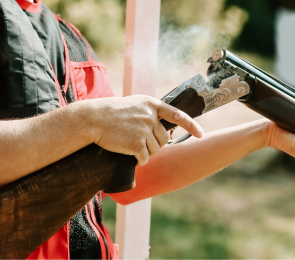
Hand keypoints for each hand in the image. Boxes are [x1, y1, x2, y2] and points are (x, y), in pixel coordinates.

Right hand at [84, 95, 203, 165]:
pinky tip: (130, 155)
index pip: (177, 115)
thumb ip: (150, 114)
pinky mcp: (136, 143)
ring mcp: (144, 129)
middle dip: (155, 144)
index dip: (191, 125)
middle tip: (140, 142)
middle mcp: (151, 116)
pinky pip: (144, 158)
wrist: (93, 118)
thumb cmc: (111, 112)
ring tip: (131, 145)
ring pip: (155, 149)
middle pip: (164, 138)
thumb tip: (166, 133)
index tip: (201, 134)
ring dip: (146, 152)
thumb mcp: (134, 105)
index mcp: (152, 104)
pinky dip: (139, 160)